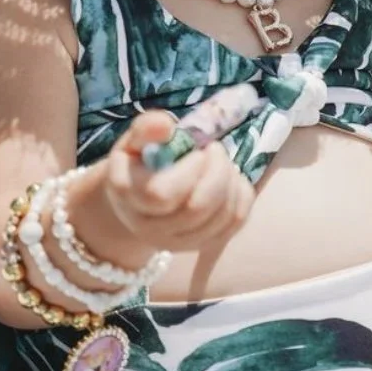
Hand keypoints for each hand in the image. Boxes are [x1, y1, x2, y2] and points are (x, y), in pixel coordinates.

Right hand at [94, 112, 254, 252]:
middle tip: (216, 151)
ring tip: (222, 163)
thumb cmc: (139, 162)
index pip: (163, 194)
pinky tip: (232, 179)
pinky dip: (242, 196)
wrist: (138, 198)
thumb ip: (147, 128)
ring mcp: (177, 242)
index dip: (190, 170)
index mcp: (129, 197)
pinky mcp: (202, 245)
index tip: (197, 151)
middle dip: (218, 172)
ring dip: (231, 181)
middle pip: (197, 209)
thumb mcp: (136, 139)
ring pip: (221, 217)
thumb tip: (165, 125)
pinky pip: (234, 223)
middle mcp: (150, 228)